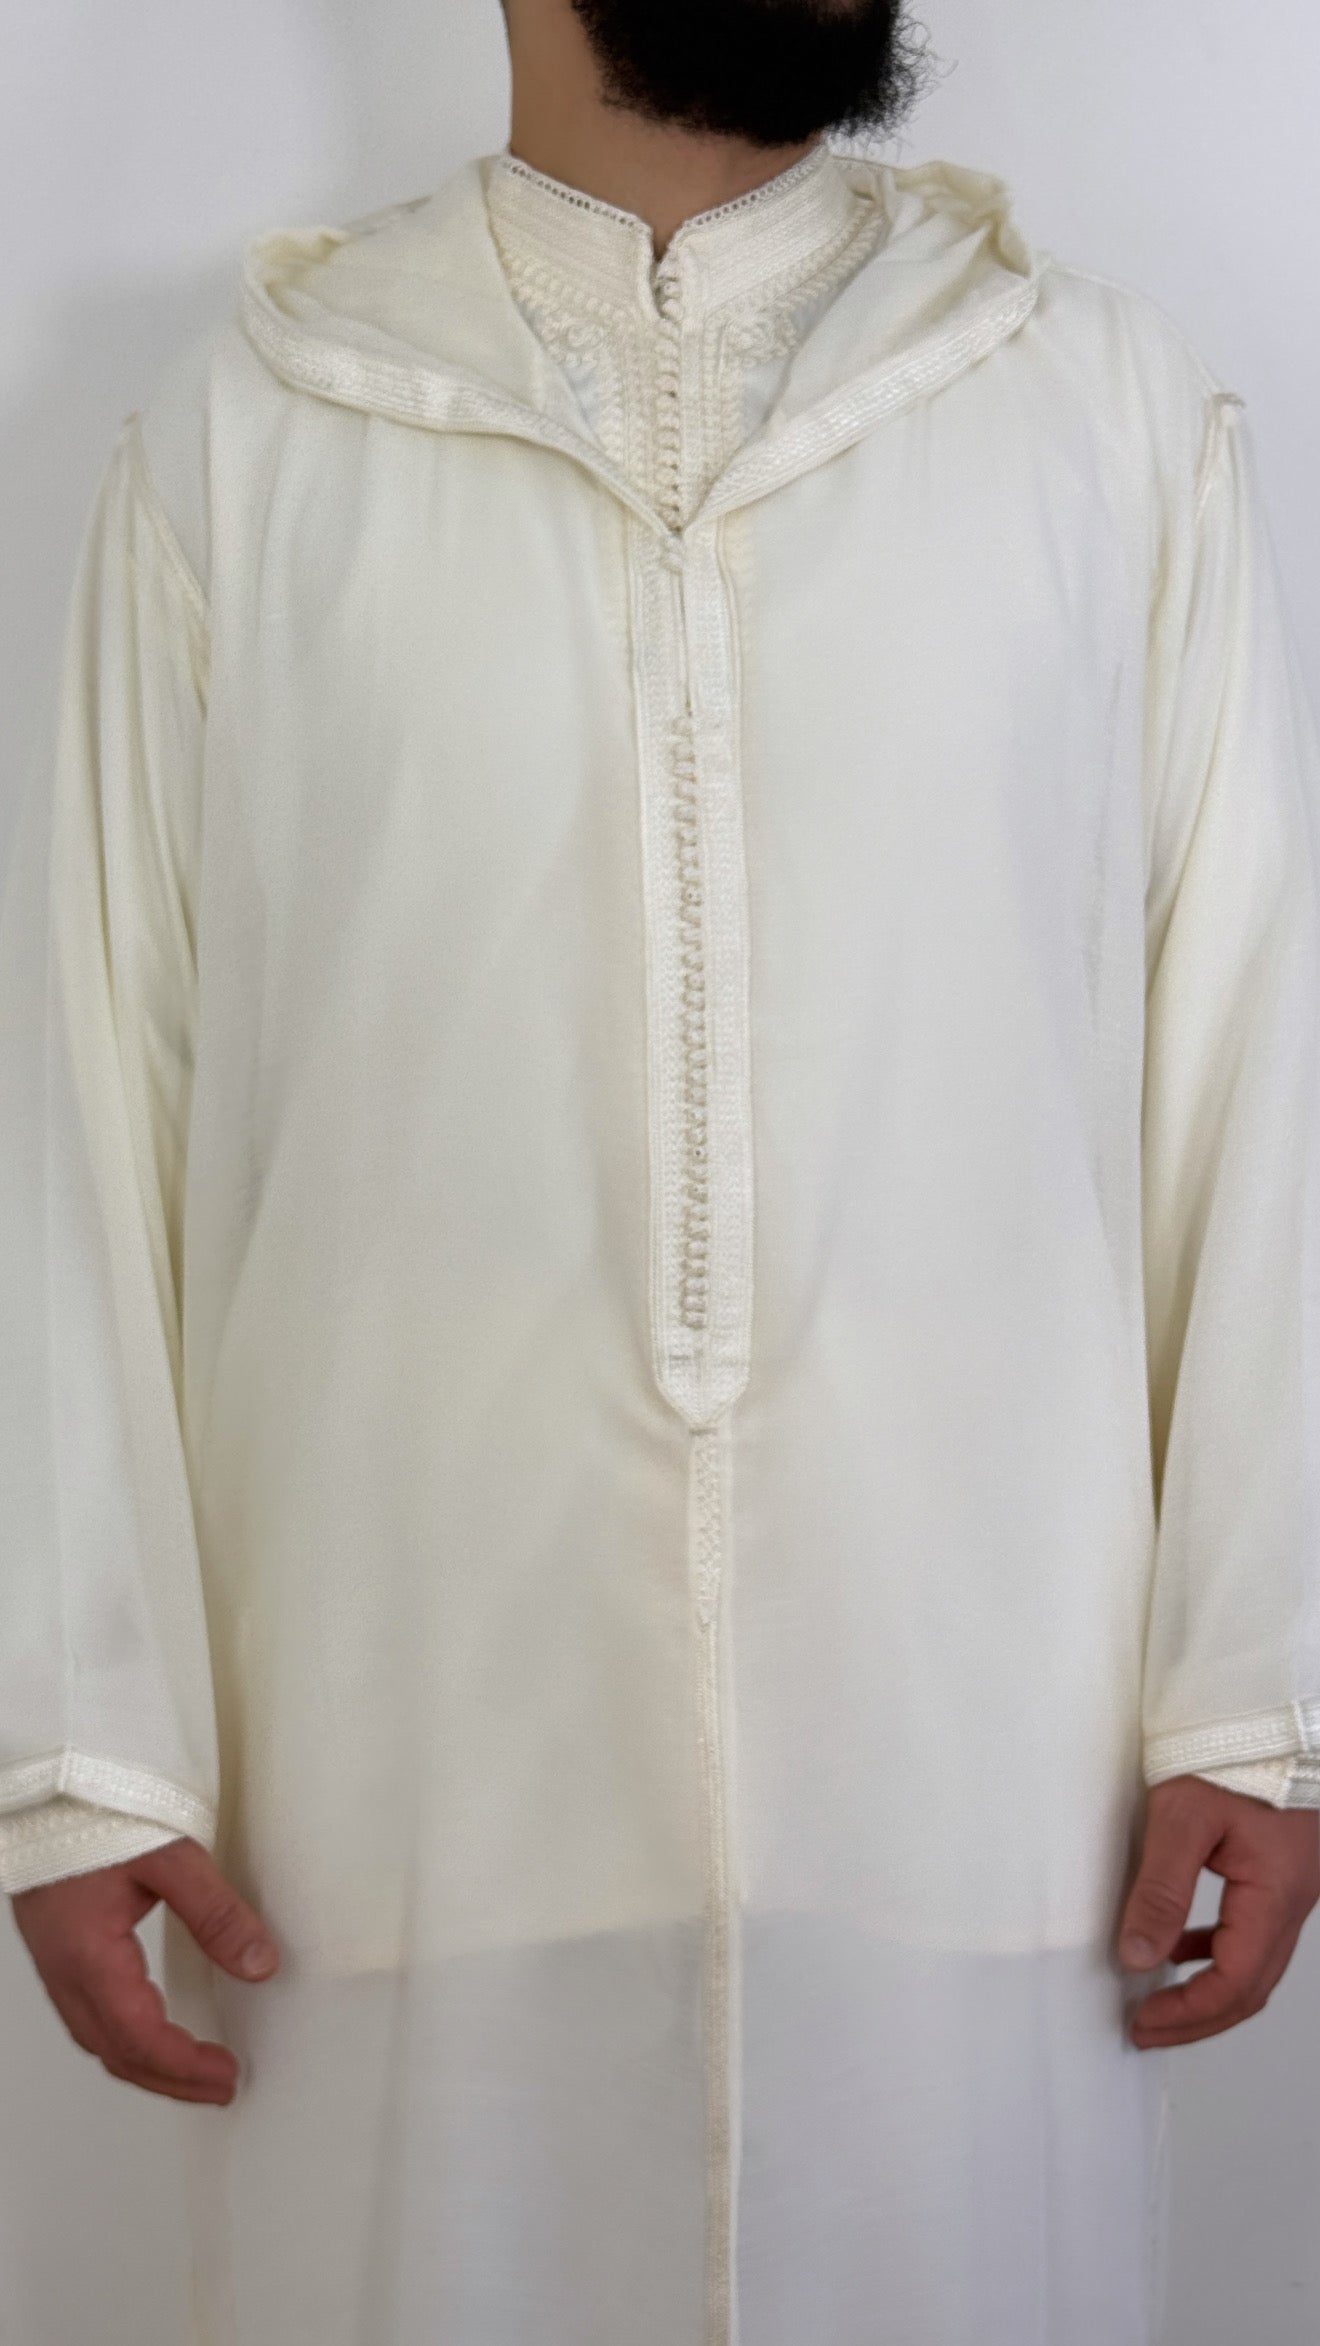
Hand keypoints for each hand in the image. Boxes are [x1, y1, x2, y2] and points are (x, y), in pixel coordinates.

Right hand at [10, 1834, 279, 2103]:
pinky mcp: (56, 1949)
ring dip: (145, 2063)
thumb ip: (216, 1914)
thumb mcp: (170, 1856)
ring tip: (192, 2072)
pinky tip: (150, 2030)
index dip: (184, 2065)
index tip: (226, 2075)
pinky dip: (123, 2037)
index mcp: (89, 1955)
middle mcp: (64, 1970)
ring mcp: (55, 1962)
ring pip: (97, 2039)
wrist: (47, 1787)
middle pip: (115, 2051)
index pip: (139, 2036)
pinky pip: (87, 2014)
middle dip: (169, 2078)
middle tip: (220, 2087)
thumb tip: (259, 1964)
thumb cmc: (96, 1811)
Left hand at [1118, 1774, 1319, 2046]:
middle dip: (1197, 2017)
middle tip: (1146, 2029)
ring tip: (1157, 2000)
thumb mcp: (1184, 1816)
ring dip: (1207, 1989)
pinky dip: (1214, 1951)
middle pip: (1250, 1988)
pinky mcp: (1278, 1874)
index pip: (1236, 1983)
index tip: (1145, 2022)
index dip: (1189, 2013)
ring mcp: (1290, 1891)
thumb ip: (1161, 1889)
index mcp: (1276, 1897)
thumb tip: (1136, 1955)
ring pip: (1253, 1964)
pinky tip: (1181, 1947)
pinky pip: (1249, 1931)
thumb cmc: (1236, 1753)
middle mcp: (1292, 1903)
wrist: (1268, 1714)